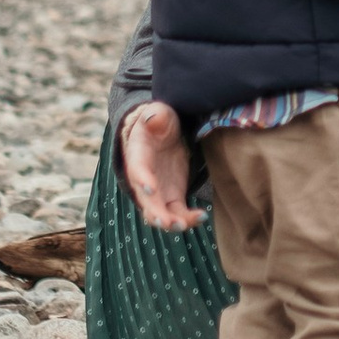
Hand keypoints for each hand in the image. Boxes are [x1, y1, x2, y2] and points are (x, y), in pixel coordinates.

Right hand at [119, 101, 203, 232]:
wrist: (163, 135)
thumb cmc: (158, 122)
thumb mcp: (158, 113)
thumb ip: (155, 115)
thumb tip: (153, 118)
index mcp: (138, 156)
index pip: (137, 170)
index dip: (142, 180)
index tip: (150, 189)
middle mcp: (144, 180)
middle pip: (146, 200)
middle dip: (155, 212)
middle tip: (167, 221)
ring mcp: (158, 191)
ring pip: (160, 213)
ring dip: (170, 222)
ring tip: (185, 225)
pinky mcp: (173, 197)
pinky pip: (178, 212)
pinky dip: (188, 218)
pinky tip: (201, 217)